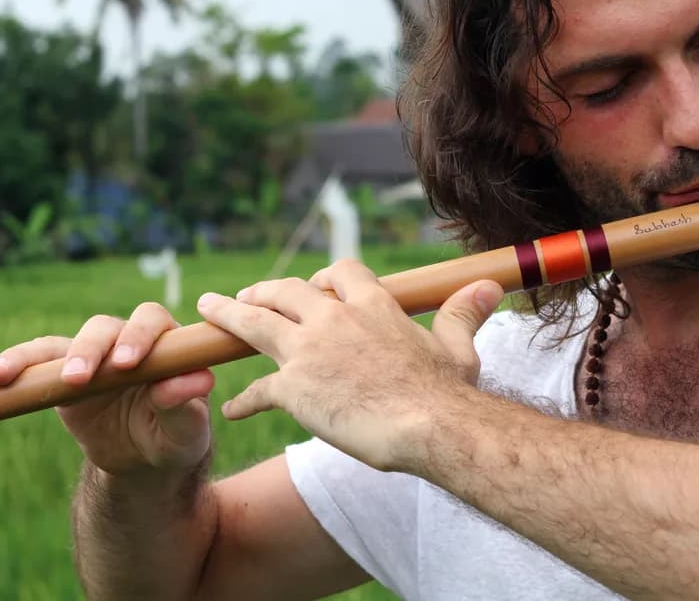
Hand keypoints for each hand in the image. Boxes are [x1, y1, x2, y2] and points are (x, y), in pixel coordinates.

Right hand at [0, 302, 213, 477]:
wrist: (143, 459)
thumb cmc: (175, 438)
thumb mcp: (186, 432)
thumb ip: (187, 406)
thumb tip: (198, 380)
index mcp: (161, 344)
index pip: (150, 322)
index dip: (137, 336)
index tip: (126, 364)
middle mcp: (121, 341)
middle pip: (99, 329)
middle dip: (85, 350)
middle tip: (77, 379)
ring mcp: (86, 356)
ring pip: (54, 345)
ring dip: (27, 357)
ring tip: (0, 376)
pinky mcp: (56, 376)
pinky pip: (26, 368)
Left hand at [195, 259, 502, 472]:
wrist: (430, 426)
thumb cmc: (448, 391)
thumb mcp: (456, 346)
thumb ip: (463, 313)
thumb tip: (490, 285)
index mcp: (371, 304)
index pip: (339, 272)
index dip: (324, 279)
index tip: (317, 288)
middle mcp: (333, 318)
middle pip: (285, 291)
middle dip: (263, 291)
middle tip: (248, 296)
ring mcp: (308, 350)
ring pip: (254, 322)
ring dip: (228, 315)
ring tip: (209, 310)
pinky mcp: (293, 387)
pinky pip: (258, 390)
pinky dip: (245, 401)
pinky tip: (234, 411)